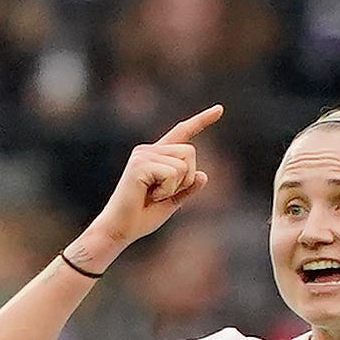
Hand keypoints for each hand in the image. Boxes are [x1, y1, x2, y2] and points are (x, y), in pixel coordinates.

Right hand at [87, 105, 222, 252]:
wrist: (119, 230)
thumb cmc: (141, 217)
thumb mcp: (172, 202)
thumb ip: (187, 189)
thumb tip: (203, 175)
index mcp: (156, 156)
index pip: (182, 133)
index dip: (202, 121)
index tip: (220, 109)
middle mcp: (149, 150)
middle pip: (190, 151)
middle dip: (187, 177)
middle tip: (165, 194)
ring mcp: (143, 155)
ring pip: (183, 163)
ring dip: (176, 185)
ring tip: (155, 195)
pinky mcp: (140, 164)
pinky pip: (172, 173)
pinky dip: (167, 190)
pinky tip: (150, 196)